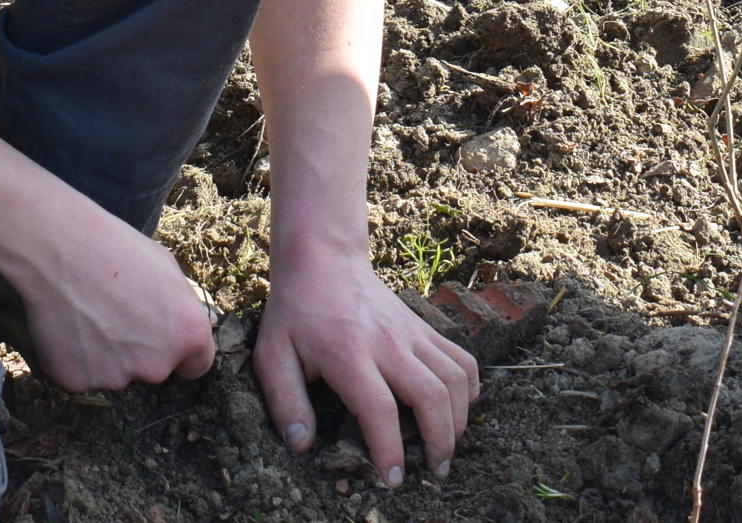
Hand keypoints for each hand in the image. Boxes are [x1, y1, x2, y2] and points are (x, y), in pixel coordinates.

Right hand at [2, 207, 217, 391]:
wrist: (59, 249)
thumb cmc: (116, 249)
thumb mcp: (167, 268)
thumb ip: (179, 307)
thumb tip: (180, 325)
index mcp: (188, 335)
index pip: (196, 365)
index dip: (179, 352)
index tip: (162, 339)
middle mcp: (157, 365)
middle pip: (153, 369)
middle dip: (139, 351)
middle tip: (113, 314)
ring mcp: (116, 378)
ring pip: (115, 372)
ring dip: (105, 355)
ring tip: (86, 314)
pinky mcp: (78, 382)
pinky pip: (81, 375)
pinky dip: (75, 358)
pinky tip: (67, 326)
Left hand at [254, 256, 478, 486]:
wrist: (323, 261)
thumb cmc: (295, 313)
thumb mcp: (272, 355)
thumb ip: (285, 402)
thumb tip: (301, 444)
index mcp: (348, 353)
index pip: (379, 409)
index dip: (389, 449)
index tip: (393, 480)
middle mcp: (387, 342)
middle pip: (431, 395)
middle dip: (439, 441)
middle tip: (435, 471)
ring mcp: (411, 332)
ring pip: (454, 377)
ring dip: (458, 418)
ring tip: (447, 447)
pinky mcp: (424, 327)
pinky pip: (461, 357)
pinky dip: (470, 386)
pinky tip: (459, 408)